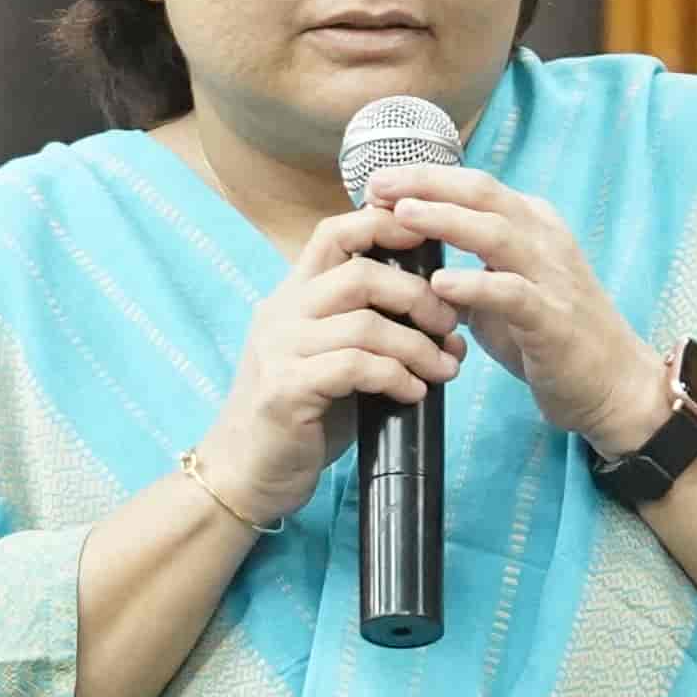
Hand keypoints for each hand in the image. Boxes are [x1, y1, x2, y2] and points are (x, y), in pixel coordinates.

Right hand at [192, 207, 465, 527]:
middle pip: (361, 273)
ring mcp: (279, 350)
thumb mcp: (333, 359)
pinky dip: (396, 377)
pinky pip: (355, 367)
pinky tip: (414, 393)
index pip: (334, 233)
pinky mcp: (285, 389)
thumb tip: (445, 322)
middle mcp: (282, 313)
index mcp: (292, 296)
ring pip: (365, 324)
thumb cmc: (300, 417)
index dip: (384, 223)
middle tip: (450, 325)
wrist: (246, 473)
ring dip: (417, 346)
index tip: (429, 235)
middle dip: (418, 296)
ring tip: (444, 368)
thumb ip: (371, 330)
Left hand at [362, 166, 665, 452]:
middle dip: (427, 184)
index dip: (426, 178)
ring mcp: (553, 277)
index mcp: (533, 226)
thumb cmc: (553, 338)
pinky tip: (440, 284)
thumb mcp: (506, 294)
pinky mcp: (554, 319)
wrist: (615, 386)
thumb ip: (468, 270)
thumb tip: (412, 259)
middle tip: (378, 185)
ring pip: (497, 233)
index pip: (475, 186)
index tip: (378, 181)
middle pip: (483, 194)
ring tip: (401, 216)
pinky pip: (512, 293)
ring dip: (446, 221)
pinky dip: (475, 284)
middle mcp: (545, 240)